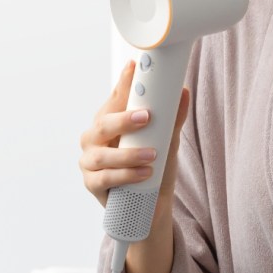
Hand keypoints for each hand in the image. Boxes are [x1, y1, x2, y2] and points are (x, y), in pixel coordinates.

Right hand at [79, 59, 189, 233]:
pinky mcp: (92, 184)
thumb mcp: (166, 141)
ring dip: (128, 154)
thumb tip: (182, 92)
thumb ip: (172, 119)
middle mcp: (95, 138)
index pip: (115, 98)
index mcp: (110, 120)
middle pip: (102, 123)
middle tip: (146, 117)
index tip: (133, 67)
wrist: (151, 205)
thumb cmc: (154, 166)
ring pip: (102, 154)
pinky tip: (143, 174)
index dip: (122, 82)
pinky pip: (105, 178)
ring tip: (152, 156)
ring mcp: (90, 161)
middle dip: (123, 119)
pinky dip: (125, 175)